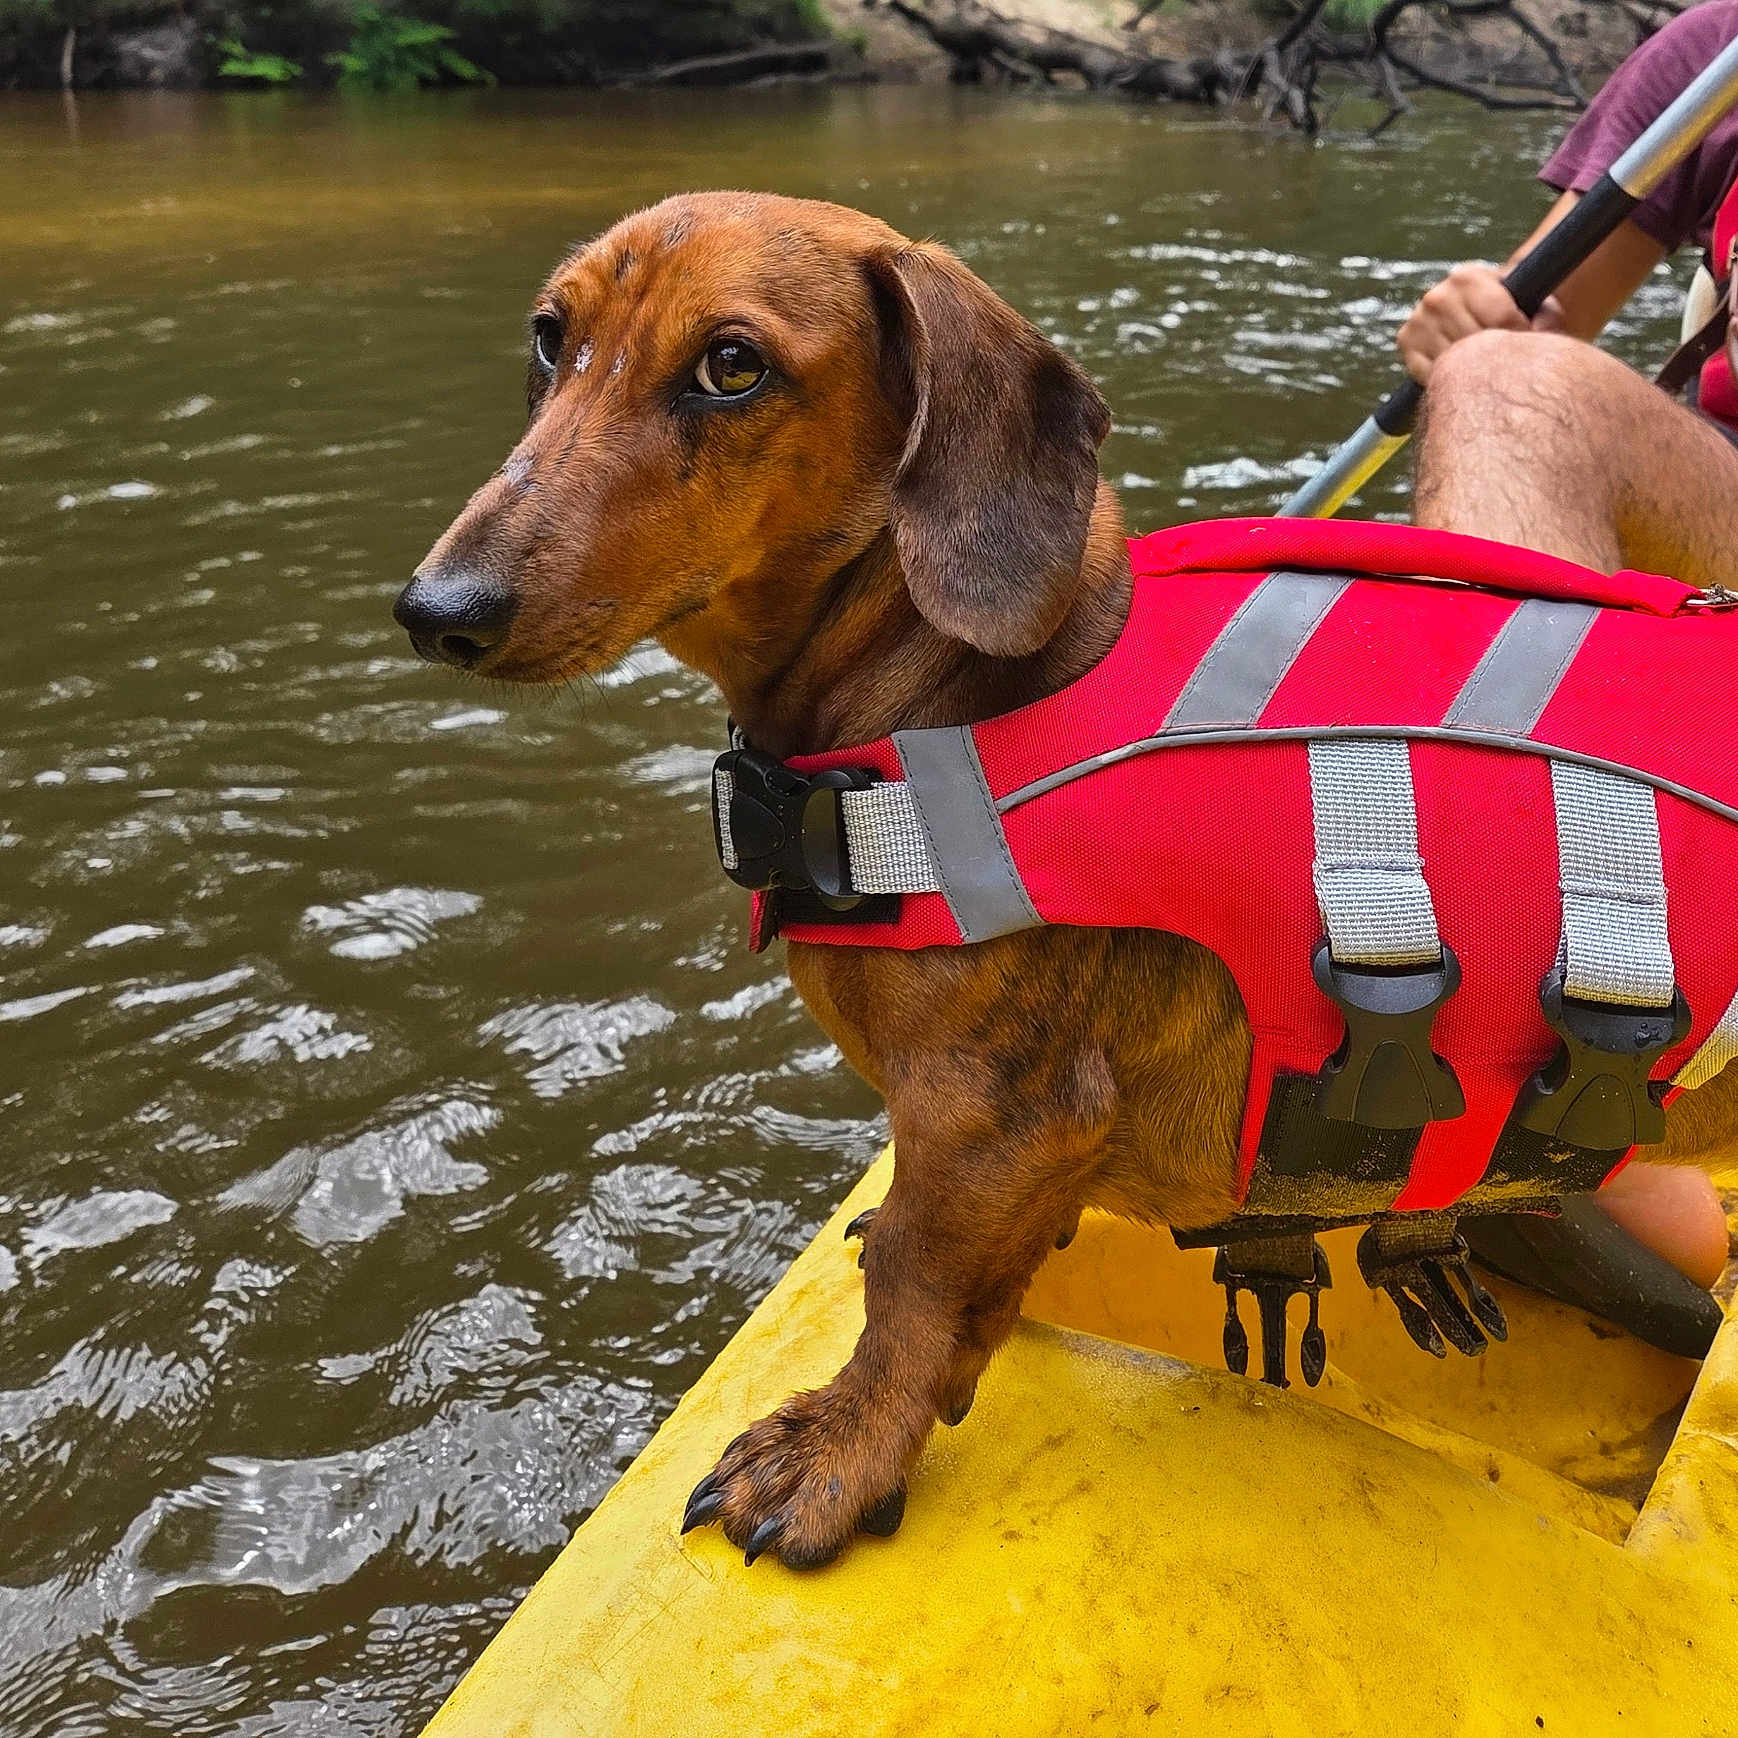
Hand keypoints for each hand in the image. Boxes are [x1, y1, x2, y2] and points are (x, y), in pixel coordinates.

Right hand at [1396, 262, 1565, 384]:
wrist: (1478, 311)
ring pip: (1453, 361)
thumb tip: (1543, 333)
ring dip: (1472, 369)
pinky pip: (1431, 374)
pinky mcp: (1406, 344)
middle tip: (1507, 357)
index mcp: (1467, 278)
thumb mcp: (1535, 305)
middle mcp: (1437, 297)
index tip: (1528, 341)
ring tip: (1485, 362)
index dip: (1520, 335)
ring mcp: (1418, 321)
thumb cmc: (1512, 310)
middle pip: (1475, 342)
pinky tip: (1461, 369)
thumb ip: (1546, 317)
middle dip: (1496, 353)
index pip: (1500, 318)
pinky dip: (1448, 378)